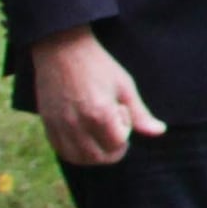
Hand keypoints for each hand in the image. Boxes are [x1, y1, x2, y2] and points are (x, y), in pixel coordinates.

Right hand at [30, 30, 163, 169]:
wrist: (62, 48)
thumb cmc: (98, 65)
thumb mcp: (125, 86)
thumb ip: (141, 114)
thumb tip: (160, 132)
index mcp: (99, 113)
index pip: (117, 145)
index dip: (124, 133)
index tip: (121, 112)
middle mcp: (76, 123)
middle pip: (98, 158)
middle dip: (112, 149)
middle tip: (113, 128)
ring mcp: (59, 124)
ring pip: (78, 158)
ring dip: (94, 153)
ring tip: (99, 133)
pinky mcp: (47, 122)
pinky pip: (60, 150)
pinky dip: (74, 150)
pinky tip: (83, 134)